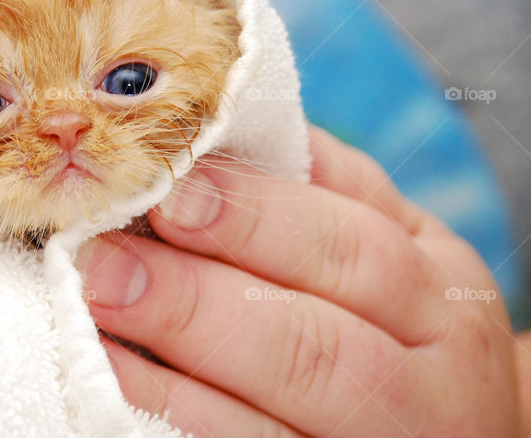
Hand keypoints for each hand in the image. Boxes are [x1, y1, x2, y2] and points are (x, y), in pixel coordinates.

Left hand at [77, 127, 519, 435]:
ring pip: (266, 426)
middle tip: (104, 261)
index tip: (167, 191)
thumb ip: (326, 186)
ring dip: (166, 375)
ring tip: (90, 322)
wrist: (445, 424)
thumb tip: (218, 127)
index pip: (352, 252)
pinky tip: (115, 388)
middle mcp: (424, 391)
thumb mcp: (398, 243)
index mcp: (441, 301)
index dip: (255, 218)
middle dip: (196, 301)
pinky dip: (170, 424)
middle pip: (309, 346)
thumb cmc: (403, 315)